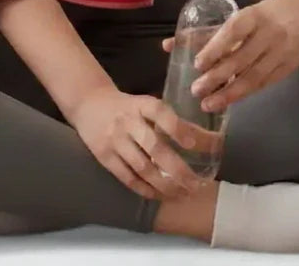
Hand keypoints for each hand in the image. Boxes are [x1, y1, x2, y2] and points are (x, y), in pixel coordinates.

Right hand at [67, 87, 205, 200]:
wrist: (89, 103)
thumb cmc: (128, 107)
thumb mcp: (146, 105)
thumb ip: (173, 121)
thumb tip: (210, 140)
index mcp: (141, 104)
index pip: (159, 113)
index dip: (176, 127)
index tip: (192, 144)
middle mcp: (127, 121)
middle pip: (153, 146)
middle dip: (177, 169)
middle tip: (196, 184)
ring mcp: (115, 140)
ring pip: (142, 167)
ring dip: (164, 184)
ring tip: (182, 194)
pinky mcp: (105, 157)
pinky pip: (127, 178)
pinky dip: (145, 189)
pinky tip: (160, 195)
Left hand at [161, 0, 298, 112]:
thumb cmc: (266, 13)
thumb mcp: (241, 16)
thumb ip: (210, 32)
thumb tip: (171, 45)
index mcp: (254, 15)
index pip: (233, 32)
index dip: (215, 48)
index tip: (197, 63)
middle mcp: (269, 34)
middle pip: (241, 58)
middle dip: (217, 76)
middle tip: (196, 90)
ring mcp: (281, 52)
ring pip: (253, 76)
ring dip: (230, 92)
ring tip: (209, 104)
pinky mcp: (289, 67)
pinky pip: (264, 84)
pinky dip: (246, 94)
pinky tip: (230, 101)